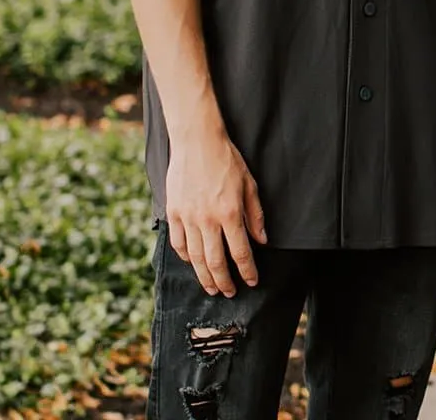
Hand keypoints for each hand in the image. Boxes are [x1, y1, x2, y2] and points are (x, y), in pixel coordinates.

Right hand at [165, 129, 266, 297]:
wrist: (197, 142)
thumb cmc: (227, 161)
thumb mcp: (249, 184)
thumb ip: (255, 215)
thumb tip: (262, 240)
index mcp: (230, 213)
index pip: (241, 251)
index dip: (247, 270)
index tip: (252, 281)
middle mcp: (208, 220)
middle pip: (216, 261)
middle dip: (224, 281)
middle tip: (229, 293)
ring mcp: (188, 218)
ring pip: (196, 257)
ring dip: (204, 276)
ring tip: (211, 287)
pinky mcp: (174, 213)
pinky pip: (179, 243)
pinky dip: (186, 257)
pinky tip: (192, 263)